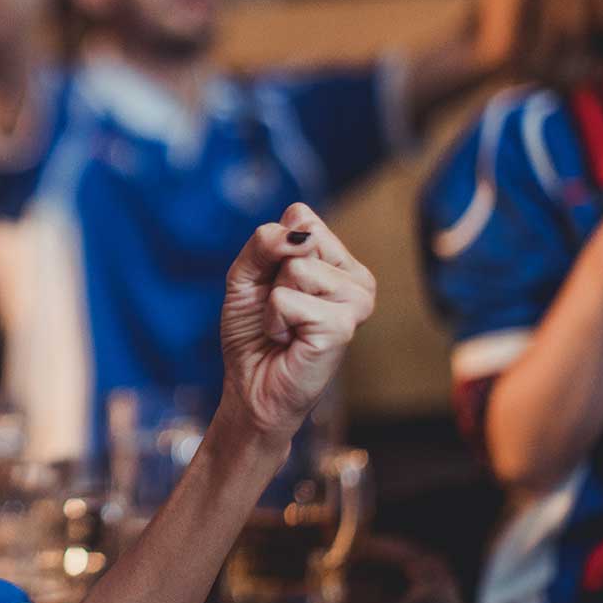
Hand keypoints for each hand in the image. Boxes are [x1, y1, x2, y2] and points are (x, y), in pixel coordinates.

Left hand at [218, 204, 374, 442]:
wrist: (251, 386)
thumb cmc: (253, 332)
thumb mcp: (246, 276)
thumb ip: (264, 243)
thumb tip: (299, 235)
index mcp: (337, 259)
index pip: (301, 216)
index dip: (270, 249)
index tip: (271, 283)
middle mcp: (355, 276)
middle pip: (302, 235)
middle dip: (272, 273)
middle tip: (278, 308)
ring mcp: (356, 301)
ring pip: (297, 266)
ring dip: (273, 301)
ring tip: (286, 326)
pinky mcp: (343, 326)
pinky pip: (287, 299)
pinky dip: (274, 320)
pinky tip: (288, 340)